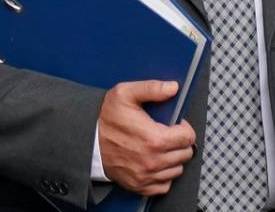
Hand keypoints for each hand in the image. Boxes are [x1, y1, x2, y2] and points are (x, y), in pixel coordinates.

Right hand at [98, 80, 195, 195]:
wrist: (86, 140)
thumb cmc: (105, 117)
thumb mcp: (126, 94)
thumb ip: (152, 88)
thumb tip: (172, 87)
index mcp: (154, 138)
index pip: (188, 138)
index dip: (184, 128)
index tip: (176, 125)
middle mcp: (152, 160)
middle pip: (185, 154)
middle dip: (180, 142)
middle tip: (169, 134)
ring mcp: (146, 175)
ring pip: (177, 170)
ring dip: (173, 158)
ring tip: (161, 147)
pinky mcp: (139, 185)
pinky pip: (164, 186)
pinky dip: (164, 176)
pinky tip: (156, 162)